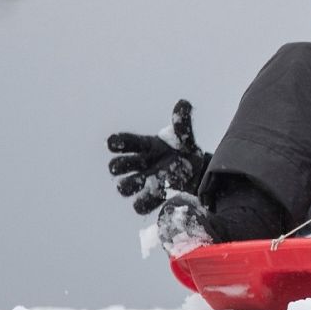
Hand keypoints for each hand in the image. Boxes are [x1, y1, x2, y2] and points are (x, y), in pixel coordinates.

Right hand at [106, 99, 210, 214]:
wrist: (196, 173)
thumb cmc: (183, 152)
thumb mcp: (184, 138)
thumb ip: (182, 123)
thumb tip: (183, 103)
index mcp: (144, 146)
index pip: (124, 142)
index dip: (117, 142)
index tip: (113, 142)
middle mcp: (139, 164)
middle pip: (116, 166)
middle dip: (119, 166)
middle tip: (130, 165)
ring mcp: (143, 183)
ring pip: (123, 188)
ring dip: (131, 185)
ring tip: (146, 182)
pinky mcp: (150, 199)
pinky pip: (139, 206)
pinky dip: (146, 202)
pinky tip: (160, 195)